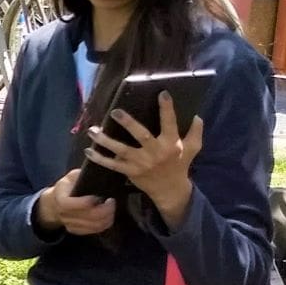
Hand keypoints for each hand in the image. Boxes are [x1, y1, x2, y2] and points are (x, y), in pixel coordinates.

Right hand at [33, 169, 116, 236]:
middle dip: (102, 211)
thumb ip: (82, 176)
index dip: (83, 202)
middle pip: (84, 217)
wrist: (54, 202)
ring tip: (112, 209)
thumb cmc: (67, 186)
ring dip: (106, 218)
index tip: (98, 197)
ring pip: (91, 225)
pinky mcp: (75, 230)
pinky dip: (103, 225)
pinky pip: (92, 231)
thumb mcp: (71, 176)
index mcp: (58, 196)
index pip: (66, 204)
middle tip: (112, 202)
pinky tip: (109, 216)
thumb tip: (99, 172)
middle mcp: (61, 212)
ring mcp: (68, 223)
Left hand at [85, 92, 202, 225]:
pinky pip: (112, 165)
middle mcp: (155, 152)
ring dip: (105, 141)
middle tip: (115, 111)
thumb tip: (197, 116)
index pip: (170, 123)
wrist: (170, 190)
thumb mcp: (192, 149)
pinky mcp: (130, 171)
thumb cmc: (180, 165)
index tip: (162, 94)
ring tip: (92, 130)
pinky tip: (88, 151)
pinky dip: (99, 159)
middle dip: (128, 123)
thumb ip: (195, 132)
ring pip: (121, 150)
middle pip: (141, 135)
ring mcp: (141, 163)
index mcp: (171, 144)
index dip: (167, 109)